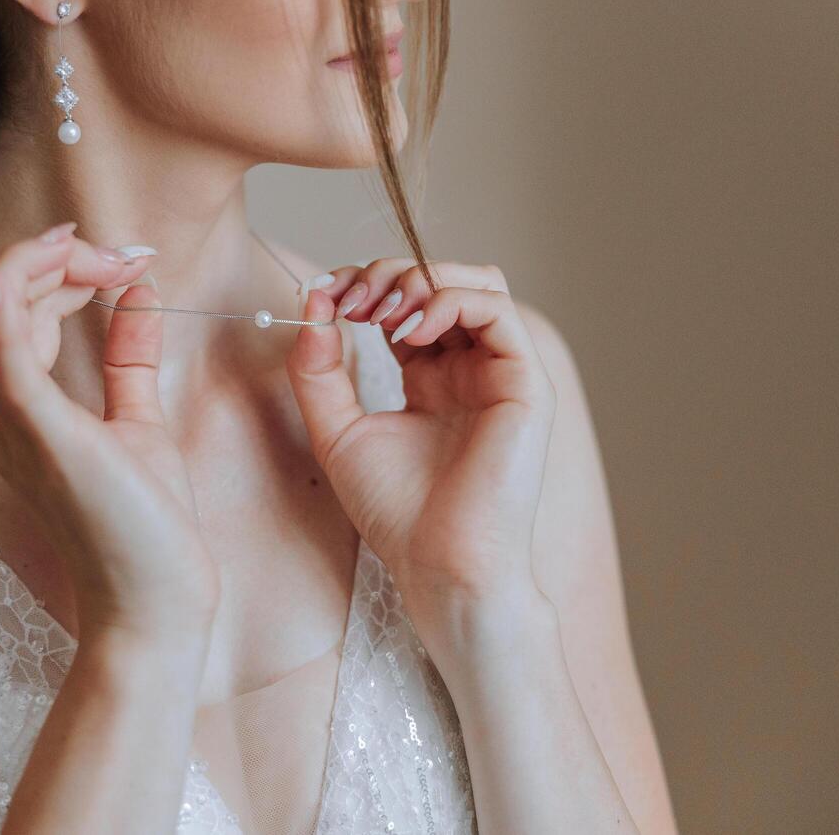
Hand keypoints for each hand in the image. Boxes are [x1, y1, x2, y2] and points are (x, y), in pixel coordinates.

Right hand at [0, 223, 219, 642]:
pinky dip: (2, 309)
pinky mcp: (45, 434)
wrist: (156, 600)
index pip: (14, 316)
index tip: (121, 260)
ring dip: (30, 269)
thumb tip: (139, 295)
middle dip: (48, 262)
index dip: (59, 274)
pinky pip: (5, 359)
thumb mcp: (138, 421)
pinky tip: (5, 272)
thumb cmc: (144, 526)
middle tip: (113, 251)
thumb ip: (129, 359)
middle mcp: (2, 419)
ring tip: (84, 247)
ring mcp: (16, 427)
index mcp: (19, 414)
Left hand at [285, 257, 556, 605]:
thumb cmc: (396, 511)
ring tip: (377, 310)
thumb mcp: (336, 430)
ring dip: (420, 280)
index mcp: (433, 378)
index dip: (365, 285)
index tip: (323, 293)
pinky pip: (499, 310)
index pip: (406, 303)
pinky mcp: (526, 383)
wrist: (438, 564)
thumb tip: (312, 303)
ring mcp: (502, 373)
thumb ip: (318, 370)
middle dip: (388, 275)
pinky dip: (449, 302)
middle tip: (348, 299)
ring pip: (478, 282)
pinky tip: (408, 331)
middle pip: (443, 281)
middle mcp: (471, 369)